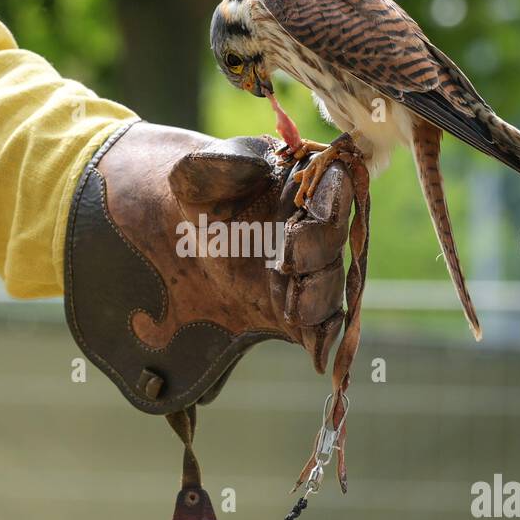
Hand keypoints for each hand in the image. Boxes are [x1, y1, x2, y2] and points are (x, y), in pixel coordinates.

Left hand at [64, 120, 354, 415]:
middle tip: (285, 264)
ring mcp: (311, 269)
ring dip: (317, 301)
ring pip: (332, 286)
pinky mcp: (299, 306)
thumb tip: (259, 165)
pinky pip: (322, 326)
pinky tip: (318, 357)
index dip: (328, 204)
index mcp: (304, 183)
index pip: (335, 187)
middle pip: (335, 241)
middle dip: (316, 256)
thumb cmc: (198, 195)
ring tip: (294, 313)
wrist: (183, 236)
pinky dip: (323, 341)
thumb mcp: (195, 174)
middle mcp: (317, 227)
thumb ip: (221, 162)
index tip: (296, 225)